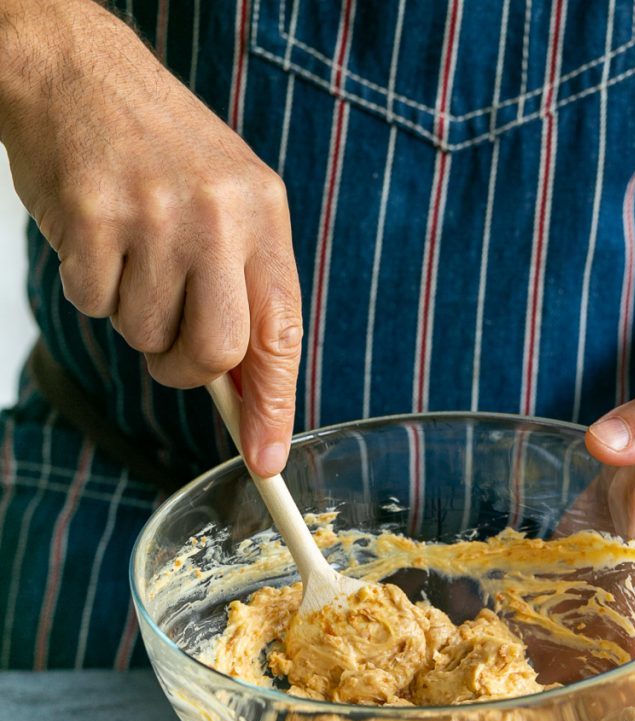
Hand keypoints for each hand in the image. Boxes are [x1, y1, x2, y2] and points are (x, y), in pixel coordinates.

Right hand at [0, 0, 300, 475]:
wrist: (79, 72)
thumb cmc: (160, 149)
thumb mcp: (231, 203)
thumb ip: (245, 289)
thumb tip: (246, 389)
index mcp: (263, 216)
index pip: (280, 334)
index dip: (274, 406)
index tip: (265, 459)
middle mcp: (217, 217)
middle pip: (213, 353)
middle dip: (185, 368)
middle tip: (167, 344)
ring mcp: (155, 216)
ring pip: (145, 334)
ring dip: (133, 313)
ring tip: (131, 252)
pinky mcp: (93, 217)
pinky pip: (93, 304)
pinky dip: (89, 286)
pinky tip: (97, 237)